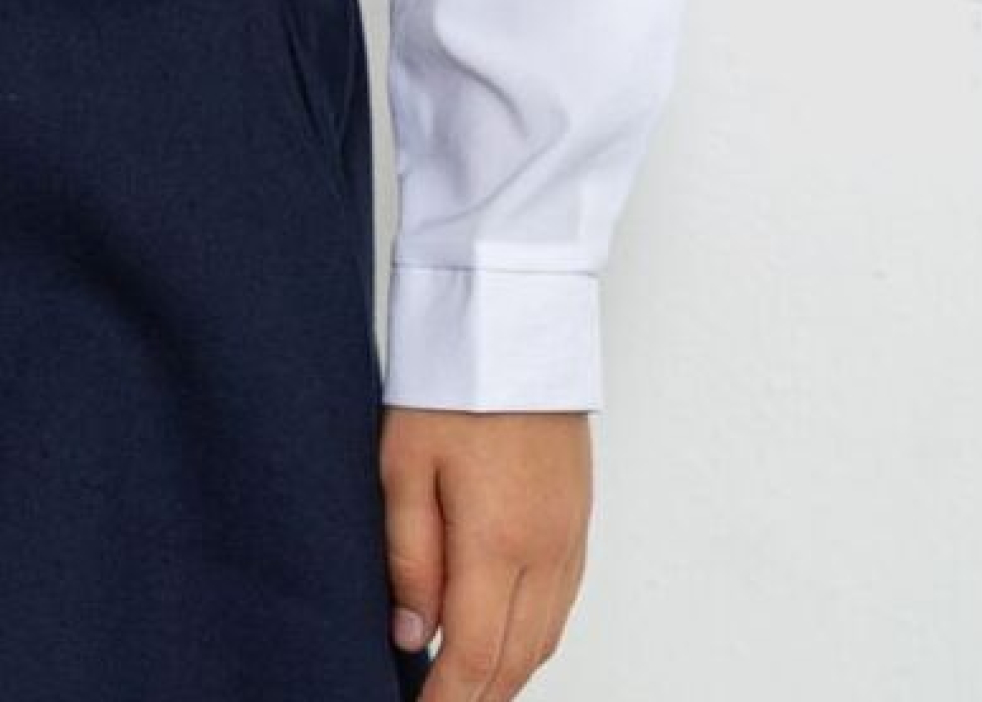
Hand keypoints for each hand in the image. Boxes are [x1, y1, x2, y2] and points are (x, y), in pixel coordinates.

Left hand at [379, 405, 590, 696]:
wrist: (516, 317)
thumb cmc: (453, 378)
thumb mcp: (403, 463)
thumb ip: (408, 557)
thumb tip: (410, 636)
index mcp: (498, 541)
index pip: (473, 658)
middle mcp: (546, 550)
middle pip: (515, 661)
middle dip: (475, 698)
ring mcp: (570, 536)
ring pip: (542, 639)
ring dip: (504, 674)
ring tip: (460, 685)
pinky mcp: (579, 518)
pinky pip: (560, 605)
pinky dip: (530, 638)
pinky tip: (500, 637)